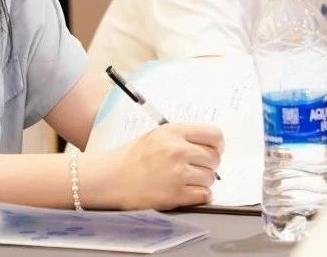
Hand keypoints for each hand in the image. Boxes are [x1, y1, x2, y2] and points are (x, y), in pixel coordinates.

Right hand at [84, 123, 223, 210]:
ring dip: (202, 182)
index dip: (217, 145)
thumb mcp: (157, 136)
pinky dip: (198, 196)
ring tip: (184, 180)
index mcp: (173, 131)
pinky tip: (184, 191)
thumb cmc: (131, 158)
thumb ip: (184, 137)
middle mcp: (177, 150)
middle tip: (195, 168)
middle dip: (208, 165)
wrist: (109, 179)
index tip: (214, 150)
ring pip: (211, 178)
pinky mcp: (175, 194)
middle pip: (215, 158)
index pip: (214, 134)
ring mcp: (177, 173)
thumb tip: (212, 147)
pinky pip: (204, 195)